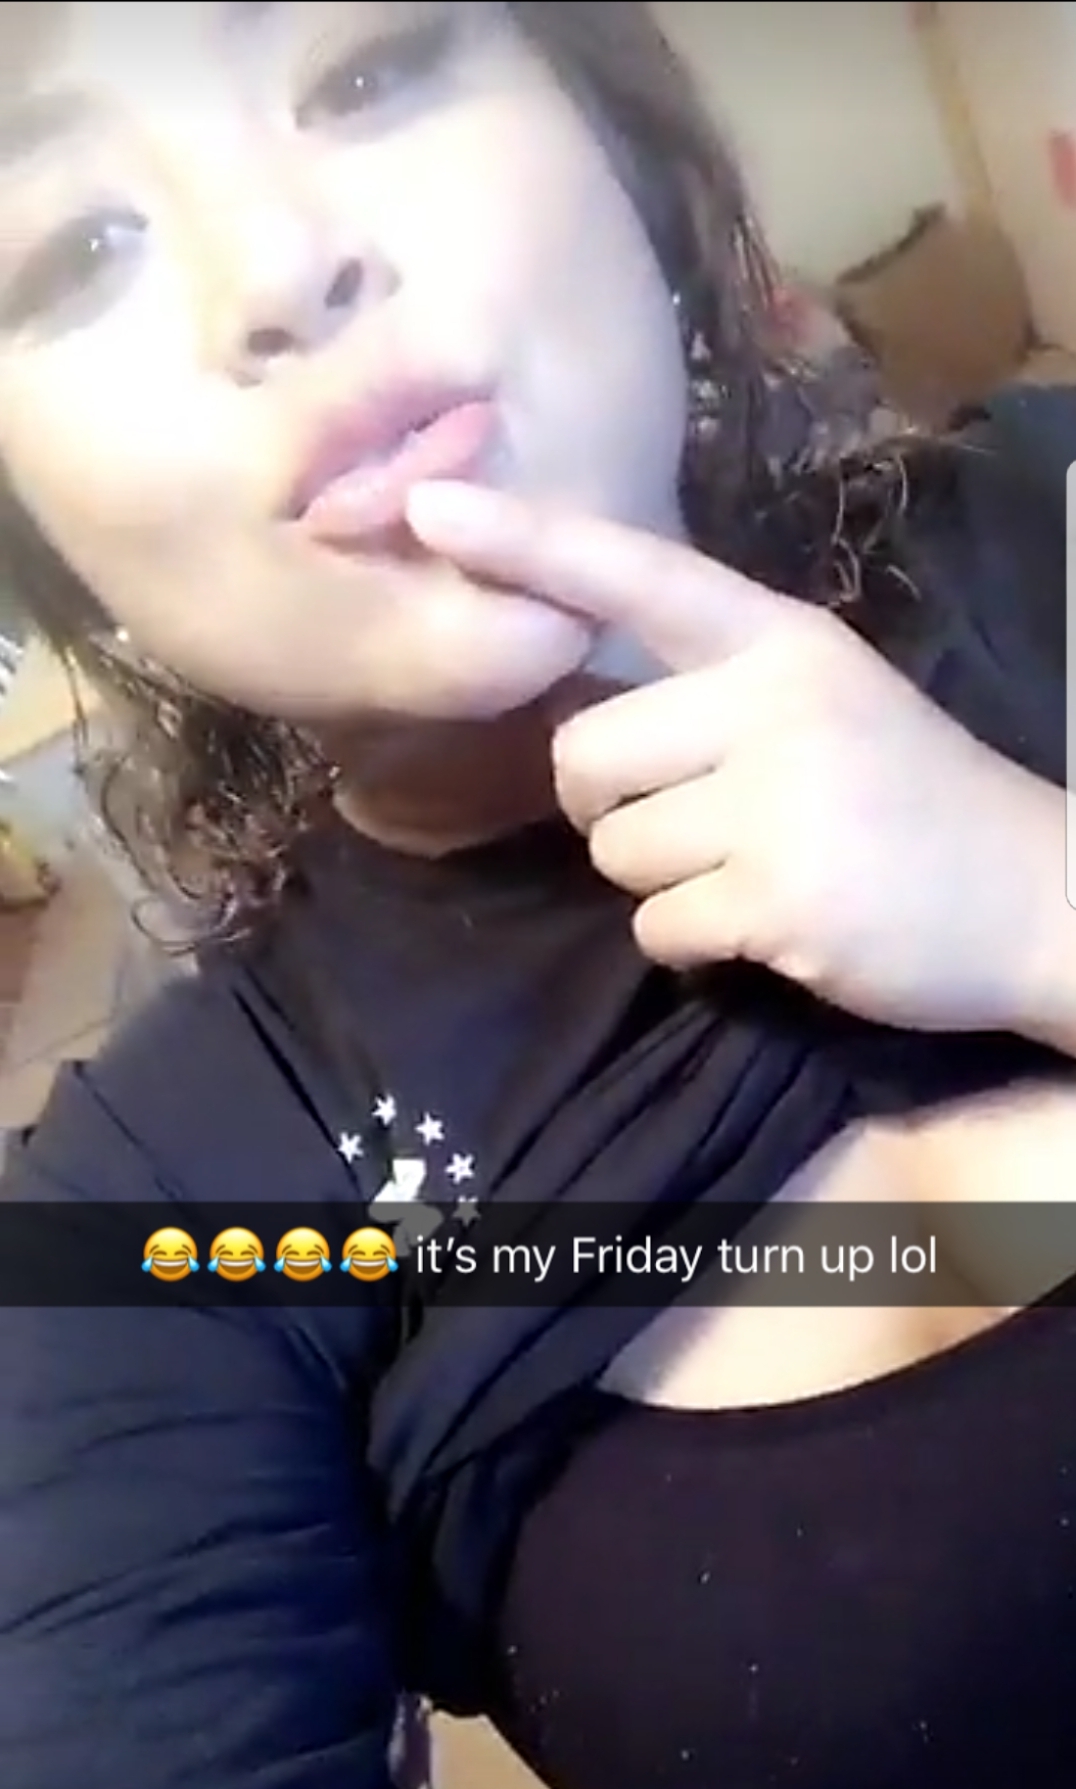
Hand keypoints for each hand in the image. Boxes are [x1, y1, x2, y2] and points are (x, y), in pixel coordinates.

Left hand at [408, 483, 1063, 1033]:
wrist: (1039, 898)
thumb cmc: (915, 797)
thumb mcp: (827, 701)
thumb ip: (713, 690)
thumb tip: (577, 717)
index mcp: (781, 641)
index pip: (636, 575)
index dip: (526, 542)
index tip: (426, 507)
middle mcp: (773, 703)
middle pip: (583, 754)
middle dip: (603, 806)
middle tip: (672, 823)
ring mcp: (779, 803)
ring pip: (614, 850)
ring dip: (659, 880)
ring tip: (747, 872)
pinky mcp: (780, 899)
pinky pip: (658, 927)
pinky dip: (693, 942)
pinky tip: (765, 925)